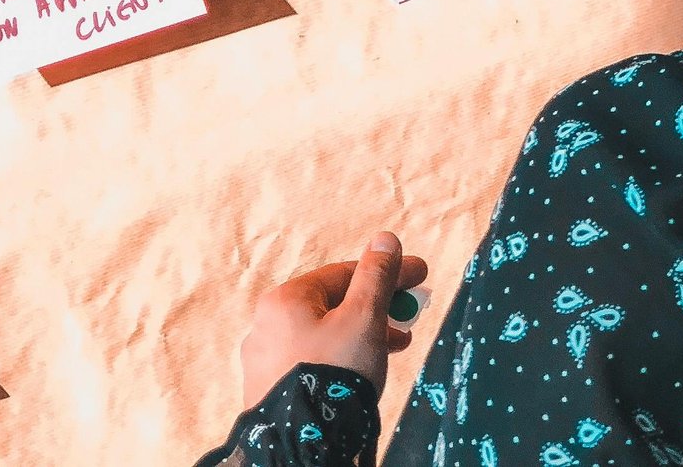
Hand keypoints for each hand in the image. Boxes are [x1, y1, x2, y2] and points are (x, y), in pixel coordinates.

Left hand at [237, 233, 429, 406]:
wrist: (303, 442)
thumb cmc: (334, 372)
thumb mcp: (364, 317)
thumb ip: (376, 276)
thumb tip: (385, 239)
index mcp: (285, 299)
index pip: (344, 274)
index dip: (387, 273)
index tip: (419, 278)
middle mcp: (266, 325)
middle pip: (333, 304)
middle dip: (377, 307)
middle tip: (409, 316)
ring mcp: (264, 360)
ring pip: (323, 335)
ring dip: (363, 334)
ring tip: (395, 347)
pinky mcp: (268, 389)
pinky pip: (311, 360)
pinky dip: (341, 357)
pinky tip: (363, 370)